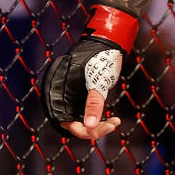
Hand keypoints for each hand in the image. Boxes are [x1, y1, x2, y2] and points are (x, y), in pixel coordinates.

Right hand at [41, 5, 137, 140]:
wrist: (106, 43)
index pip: (68, 125)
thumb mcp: (98, 82)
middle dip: (95, 129)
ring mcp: (72, 98)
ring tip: (115, 121)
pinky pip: (86, 114)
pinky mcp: (81, 96)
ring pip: (82, 121)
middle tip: (114, 124)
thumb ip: (93, 104)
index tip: (107, 127)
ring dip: (97, 125)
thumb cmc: (100, 58)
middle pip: (75, 126)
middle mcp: (62, 99)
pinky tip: (112, 118)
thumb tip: (89, 128)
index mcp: (59, 95)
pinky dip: (98, 117)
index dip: (86, 131)